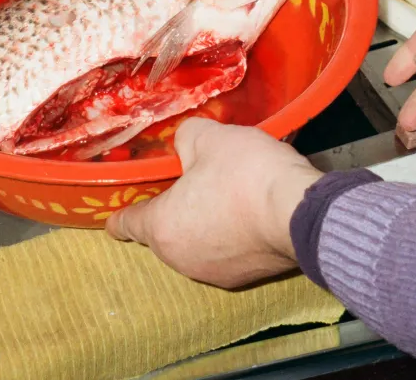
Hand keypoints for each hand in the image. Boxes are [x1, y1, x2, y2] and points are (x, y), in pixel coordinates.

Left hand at [105, 118, 321, 288]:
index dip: (120, 215)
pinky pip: (226, 252)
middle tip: (189, 183)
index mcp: (161, 228)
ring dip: (203, 224)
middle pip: (165, 232)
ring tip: (224, 194)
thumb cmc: (245, 174)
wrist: (300, 212)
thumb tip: (184, 144)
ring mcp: (213, 273)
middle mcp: (180, 258)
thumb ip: (186, 138)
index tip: (114, 216)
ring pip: (197, 244)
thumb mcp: (209, 138)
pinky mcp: (245, 278)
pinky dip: (230, 236)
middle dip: (173, 211)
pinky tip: (248, 211)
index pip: (127, 224)